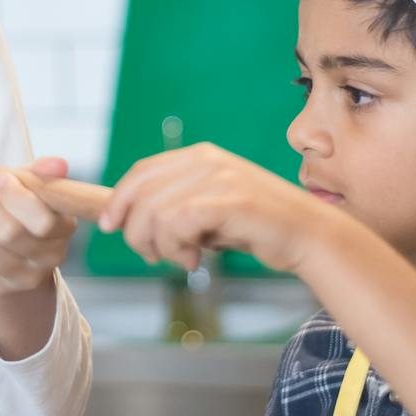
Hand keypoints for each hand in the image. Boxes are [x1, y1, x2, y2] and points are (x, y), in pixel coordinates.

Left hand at [0, 158, 75, 295]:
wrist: (17, 259)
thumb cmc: (25, 214)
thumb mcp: (36, 191)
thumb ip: (43, 175)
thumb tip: (57, 163)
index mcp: (64, 230)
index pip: (43, 221)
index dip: (17, 198)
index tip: (0, 177)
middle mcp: (48, 258)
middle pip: (9, 233)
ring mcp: (21, 276)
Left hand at [99, 143, 334, 273]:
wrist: (306, 236)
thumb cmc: (255, 227)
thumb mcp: (208, 211)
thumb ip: (175, 208)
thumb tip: (127, 220)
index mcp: (199, 156)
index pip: (141, 172)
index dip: (118, 200)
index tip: (109, 226)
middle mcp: (207, 160)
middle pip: (141, 194)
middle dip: (136, 232)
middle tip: (153, 256)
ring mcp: (219, 178)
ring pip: (156, 212)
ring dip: (161, 247)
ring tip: (184, 258)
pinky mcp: (230, 200)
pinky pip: (178, 223)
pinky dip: (178, 249)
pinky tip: (195, 258)